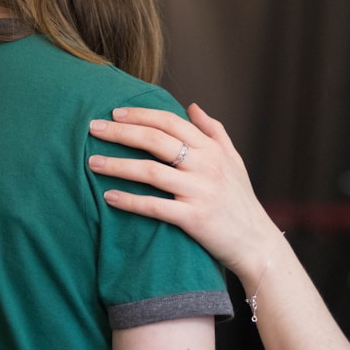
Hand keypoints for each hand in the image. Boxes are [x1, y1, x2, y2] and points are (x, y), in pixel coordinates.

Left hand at [87, 103, 284, 279]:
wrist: (257, 244)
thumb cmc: (241, 201)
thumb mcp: (233, 161)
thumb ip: (214, 131)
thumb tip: (192, 106)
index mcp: (212, 149)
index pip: (170, 122)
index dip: (140, 114)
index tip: (114, 112)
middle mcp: (206, 166)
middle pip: (156, 140)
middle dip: (121, 132)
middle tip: (93, 128)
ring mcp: (200, 192)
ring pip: (151, 172)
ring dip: (118, 165)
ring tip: (92, 163)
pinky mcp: (194, 219)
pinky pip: (155, 206)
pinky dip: (130, 201)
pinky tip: (109, 197)